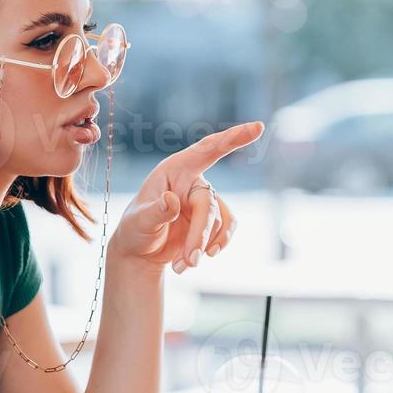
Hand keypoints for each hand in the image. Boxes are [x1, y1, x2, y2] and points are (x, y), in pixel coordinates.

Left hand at [106, 121, 263, 273]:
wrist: (140, 253)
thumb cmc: (135, 230)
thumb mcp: (138, 221)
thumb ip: (156, 211)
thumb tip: (173, 201)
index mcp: (175, 169)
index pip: (207, 149)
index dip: (233, 138)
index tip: (257, 127)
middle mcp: (192, 181)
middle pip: (208, 204)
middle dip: (200, 235)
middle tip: (190, 260)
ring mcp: (204, 200)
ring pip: (218, 221)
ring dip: (205, 245)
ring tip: (185, 265)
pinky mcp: (211, 220)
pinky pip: (226, 229)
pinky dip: (215, 247)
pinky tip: (196, 260)